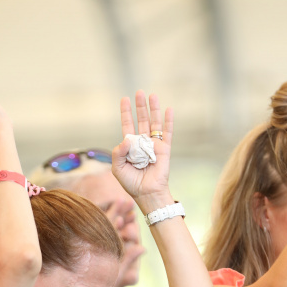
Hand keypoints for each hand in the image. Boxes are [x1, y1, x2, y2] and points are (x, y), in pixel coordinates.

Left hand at [112, 91, 173, 205]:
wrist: (147, 194)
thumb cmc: (131, 183)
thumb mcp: (118, 168)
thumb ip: (117, 153)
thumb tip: (125, 139)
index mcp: (130, 146)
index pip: (128, 125)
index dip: (126, 112)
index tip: (125, 99)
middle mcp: (142, 143)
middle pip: (142, 120)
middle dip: (140, 106)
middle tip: (139, 92)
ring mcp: (154, 145)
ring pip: (154, 123)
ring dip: (153, 109)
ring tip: (152, 95)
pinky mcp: (164, 149)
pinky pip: (167, 133)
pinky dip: (168, 121)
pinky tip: (169, 109)